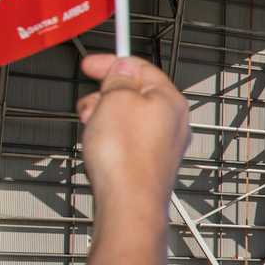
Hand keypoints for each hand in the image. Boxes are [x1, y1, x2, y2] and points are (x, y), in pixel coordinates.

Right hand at [77, 55, 189, 264]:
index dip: (113, 62)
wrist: (129, 202)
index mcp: (171, 100)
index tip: (90, 64)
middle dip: (105, 96)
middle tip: (91, 106)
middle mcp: (173, 122)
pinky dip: (110, 138)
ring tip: (94, 131)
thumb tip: (124, 69)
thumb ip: (119, 80)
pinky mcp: (151, 164)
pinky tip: (100, 149)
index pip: (142, 69)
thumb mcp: (115, 100)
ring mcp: (164, 145)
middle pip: (134, 95)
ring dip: (104, 118)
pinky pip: (127, 141)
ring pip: (127, 119)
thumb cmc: (126, 156)